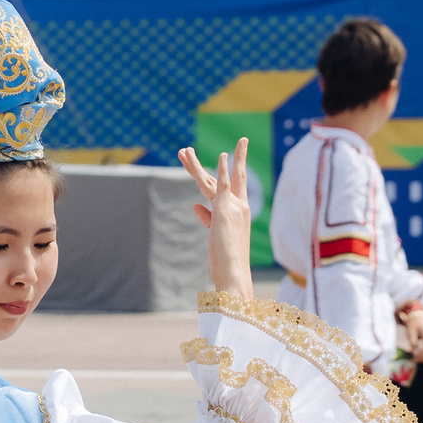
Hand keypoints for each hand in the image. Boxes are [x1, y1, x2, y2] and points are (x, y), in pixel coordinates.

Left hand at [176, 139, 254, 299]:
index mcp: (238, 211)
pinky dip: (222, 169)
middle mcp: (239, 205)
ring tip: (183, 150)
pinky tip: (222, 155)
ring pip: (212, 179)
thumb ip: (208, 217)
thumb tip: (196, 206)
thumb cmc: (227, 259)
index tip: (218, 157)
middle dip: (219, 159)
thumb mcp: (215, 234)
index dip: (220, 170)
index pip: (229, 186)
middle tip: (197, 147)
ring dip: (195, 165)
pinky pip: (222, 185)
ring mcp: (233, 206)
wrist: (235, 274)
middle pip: (225, 176)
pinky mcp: (225, 210)